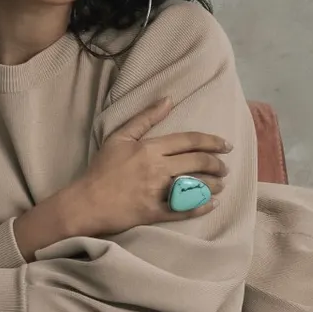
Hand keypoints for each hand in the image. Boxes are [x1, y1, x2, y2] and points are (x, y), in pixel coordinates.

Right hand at [72, 95, 233, 235]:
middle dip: (217, 165)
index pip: (189, 141)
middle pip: (198, 163)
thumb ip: (145, 118)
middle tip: (224, 168)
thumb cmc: (101, 168)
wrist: (86, 202)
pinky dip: (201, 207)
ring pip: (195, 186)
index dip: (211, 142)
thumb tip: (169, 99)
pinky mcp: (156, 213)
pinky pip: (184, 210)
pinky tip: (211, 204)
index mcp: (151, 148)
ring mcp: (158, 192)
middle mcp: (158, 169)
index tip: (226, 145)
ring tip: (221, 185)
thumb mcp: (120, 137)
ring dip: (213, 185)